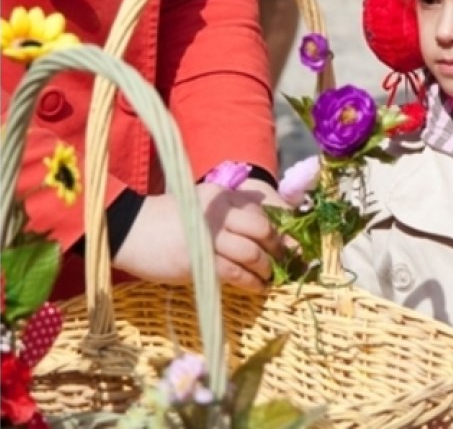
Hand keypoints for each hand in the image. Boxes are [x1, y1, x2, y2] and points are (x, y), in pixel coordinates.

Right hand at [113, 182, 283, 289]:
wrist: (130, 230)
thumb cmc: (169, 220)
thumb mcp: (201, 205)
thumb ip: (230, 212)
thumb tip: (267, 228)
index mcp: (220, 196)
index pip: (261, 211)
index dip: (280, 229)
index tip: (292, 243)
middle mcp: (217, 212)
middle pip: (261, 229)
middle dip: (278, 248)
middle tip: (284, 261)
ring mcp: (207, 235)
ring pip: (251, 252)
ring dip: (266, 267)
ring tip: (269, 276)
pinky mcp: (198, 260)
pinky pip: (234, 271)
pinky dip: (250, 281)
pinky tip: (256, 287)